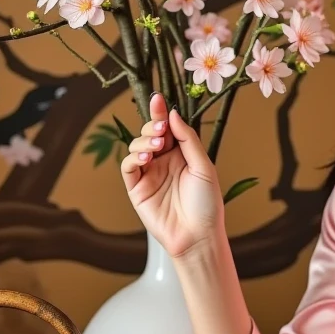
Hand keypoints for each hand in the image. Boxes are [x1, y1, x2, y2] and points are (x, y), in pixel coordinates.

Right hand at [120, 92, 224, 260]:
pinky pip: (127, 166)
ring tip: (156, 144)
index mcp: (182, 154)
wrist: (198, 235)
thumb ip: (188, 140)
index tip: (158, 98)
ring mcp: (149, 174)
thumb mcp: (204, 166)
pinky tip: (145, 156)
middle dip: (153, 124)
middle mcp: (164, 161)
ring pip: (136, 146)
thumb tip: (173, 115)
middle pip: (151, 132)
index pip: (169, 128)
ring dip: (144, 139)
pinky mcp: (136, 188)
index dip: (161, 112)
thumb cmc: (207, 204)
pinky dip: (132, 157)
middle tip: (161, 128)